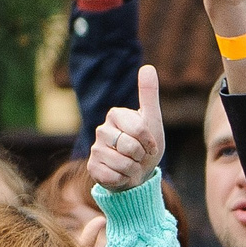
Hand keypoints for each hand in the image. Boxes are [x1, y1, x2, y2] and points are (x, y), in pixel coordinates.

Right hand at [89, 65, 166, 192]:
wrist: (139, 173)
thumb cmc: (146, 145)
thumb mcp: (152, 120)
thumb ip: (149, 95)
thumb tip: (147, 67)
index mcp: (115, 115)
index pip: (138, 129)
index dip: (150, 142)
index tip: (151, 145)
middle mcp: (102, 130)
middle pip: (130, 147)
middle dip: (141, 156)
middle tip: (139, 156)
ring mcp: (95, 149)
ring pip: (122, 163)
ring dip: (133, 169)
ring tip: (132, 165)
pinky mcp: (92, 168)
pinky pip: (113, 176)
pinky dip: (123, 179)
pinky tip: (122, 175)